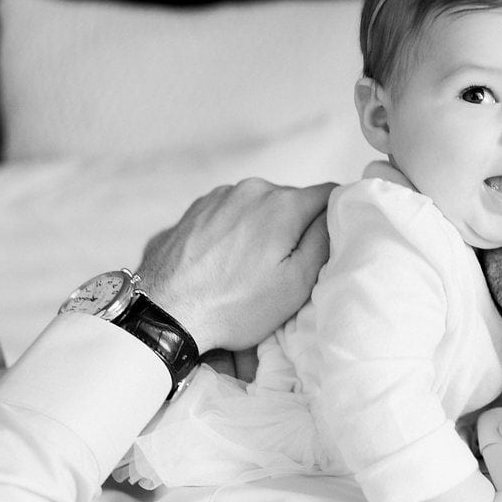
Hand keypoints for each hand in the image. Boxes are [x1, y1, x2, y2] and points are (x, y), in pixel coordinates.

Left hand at [137, 179, 334, 353]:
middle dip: (298, 226)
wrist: (164, 313)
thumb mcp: (297, 283)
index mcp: (283, 203)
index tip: (330, 241)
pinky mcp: (196, 208)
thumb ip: (324, 240)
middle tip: (288, 266)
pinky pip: (232, 212)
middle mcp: (252, 188)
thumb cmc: (235, 306)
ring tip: (252, 267)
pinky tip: (227, 261)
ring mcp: (220, 195)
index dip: (337, 215)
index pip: (329, 193)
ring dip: (265, 228)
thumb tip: (337, 211)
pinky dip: (237, 230)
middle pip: (293, 200)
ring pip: (261, 206)